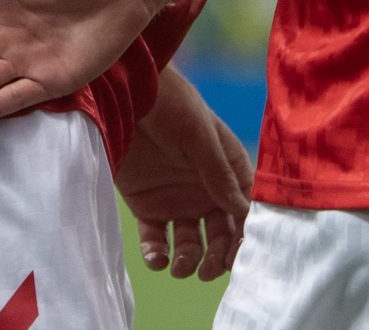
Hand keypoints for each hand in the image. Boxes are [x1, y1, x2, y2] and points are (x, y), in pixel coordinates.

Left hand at [116, 67, 252, 280]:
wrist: (124, 97)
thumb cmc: (171, 106)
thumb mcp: (200, 136)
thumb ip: (219, 173)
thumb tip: (242, 210)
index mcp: (228, 168)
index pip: (245, 209)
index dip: (245, 235)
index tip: (239, 256)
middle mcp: (206, 189)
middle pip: (220, 233)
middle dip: (218, 255)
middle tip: (208, 270)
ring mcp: (177, 199)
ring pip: (190, 242)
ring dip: (189, 259)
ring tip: (180, 267)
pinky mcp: (147, 207)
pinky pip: (155, 240)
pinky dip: (157, 255)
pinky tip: (157, 258)